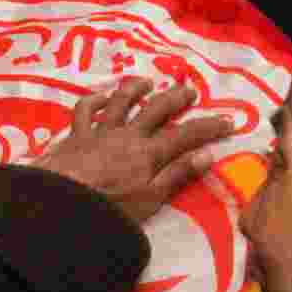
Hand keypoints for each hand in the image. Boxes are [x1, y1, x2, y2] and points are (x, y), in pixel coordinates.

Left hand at [33, 79, 234, 222]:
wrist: (60, 203)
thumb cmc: (108, 208)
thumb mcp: (150, 200)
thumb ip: (177, 176)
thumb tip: (206, 155)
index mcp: (148, 154)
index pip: (186, 135)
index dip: (209, 127)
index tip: (230, 120)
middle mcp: (126, 136)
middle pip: (155, 109)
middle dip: (175, 98)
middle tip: (190, 89)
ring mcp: (98, 133)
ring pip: (119, 102)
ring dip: (134, 89)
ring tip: (147, 82)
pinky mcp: (74, 137)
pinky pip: (83, 111)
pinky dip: (92, 100)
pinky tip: (98, 97)